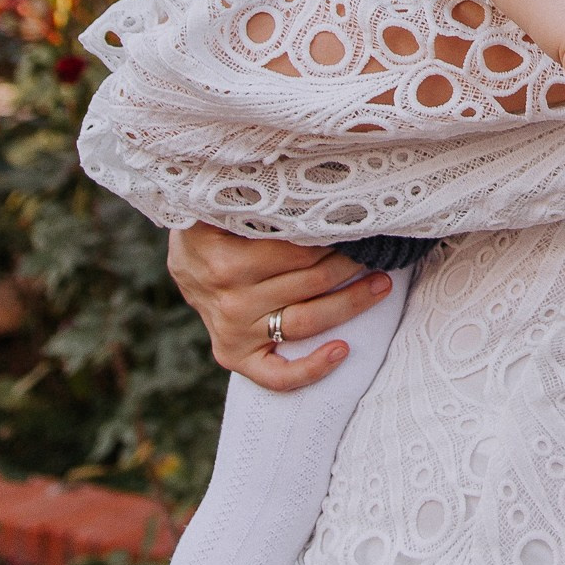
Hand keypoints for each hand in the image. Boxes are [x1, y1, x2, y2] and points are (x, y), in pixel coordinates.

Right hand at [167, 224, 396, 390]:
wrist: (183, 260)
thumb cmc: (214, 225)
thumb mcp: (223, 205)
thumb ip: (257, 202)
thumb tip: (305, 189)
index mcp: (227, 262)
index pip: (298, 253)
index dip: (333, 240)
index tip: (359, 227)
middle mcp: (231, 301)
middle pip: (309, 284)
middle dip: (350, 265)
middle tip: (378, 250)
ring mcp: (234, 332)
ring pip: (306, 322)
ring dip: (351, 303)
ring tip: (380, 284)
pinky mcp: (235, 357)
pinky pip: (277, 376)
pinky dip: (312, 369)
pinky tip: (343, 351)